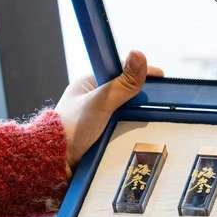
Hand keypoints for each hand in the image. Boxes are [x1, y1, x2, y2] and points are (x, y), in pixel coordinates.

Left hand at [55, 50, 162, 167]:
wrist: (55, 162)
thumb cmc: (70, 128)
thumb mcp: (101, 102)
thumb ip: (123, 83)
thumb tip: (138, 55)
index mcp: (89, 83)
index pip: (121, 71)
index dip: (141, 73)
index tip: (161, 78)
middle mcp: (92, 98)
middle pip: (125, 92)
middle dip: (142, 97)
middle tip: (160, 102)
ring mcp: (96, 117)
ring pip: (125, 111)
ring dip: (137, 116)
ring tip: (154, 120)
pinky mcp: (99, 134)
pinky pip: (121, 127)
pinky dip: (131, 129)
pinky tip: (140, 134)